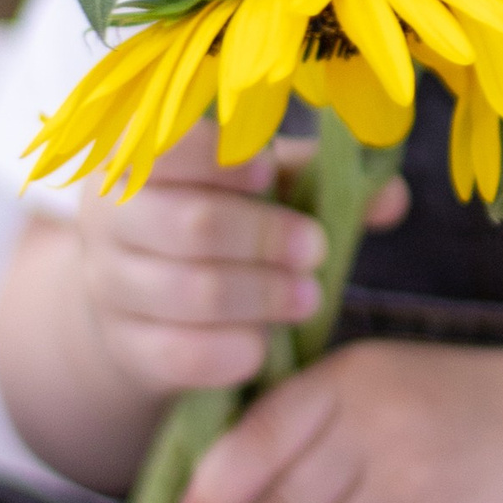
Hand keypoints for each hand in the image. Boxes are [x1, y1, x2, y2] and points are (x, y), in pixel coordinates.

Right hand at [66, 125, 406, 401]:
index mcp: (136, 157)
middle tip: (314, 249)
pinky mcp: (126, 347)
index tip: (266, 174)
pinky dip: (231, 351)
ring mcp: (109, 286)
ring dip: (261, 296)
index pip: (167, 147)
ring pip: (189, 293)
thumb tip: (393, 196)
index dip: (220, 160)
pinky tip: (264, 345)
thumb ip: (317, 180)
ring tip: (307, 297)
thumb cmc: (214, 219)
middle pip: (192, 226)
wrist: (144, 299)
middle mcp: (109, 217)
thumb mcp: (258, 188)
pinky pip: (179, 355)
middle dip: (266, 239)